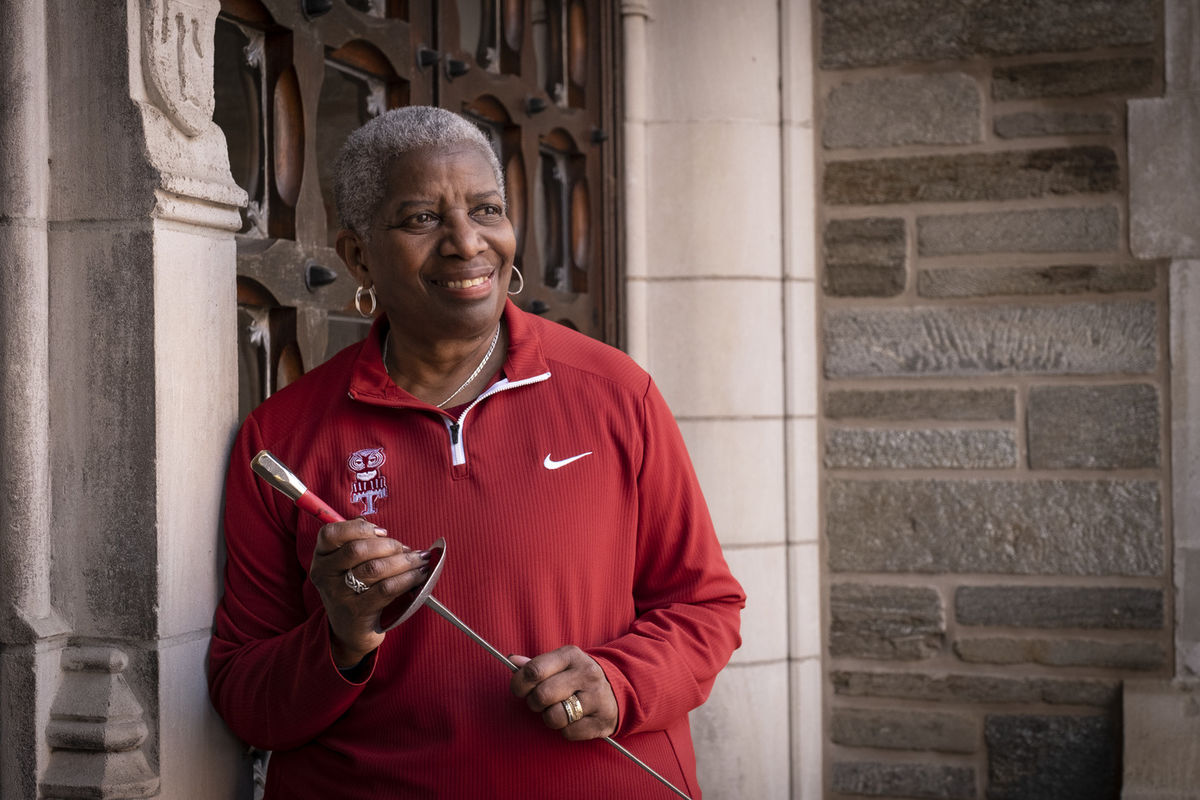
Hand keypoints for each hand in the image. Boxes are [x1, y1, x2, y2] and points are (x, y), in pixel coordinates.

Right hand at [308, 518, 430, 667]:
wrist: (350, 631)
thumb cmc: (355, 590)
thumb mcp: (347, 567)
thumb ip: (359, 543)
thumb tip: (385, 533)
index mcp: (321, 558)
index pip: (331, 533)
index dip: (359, 528)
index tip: (382, 532)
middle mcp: (325, 575)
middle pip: (357, 549)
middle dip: (389, 545)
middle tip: (406, 549)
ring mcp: (339, 595)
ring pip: (374, 568)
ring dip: (403, 561)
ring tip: (419, 560)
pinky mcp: (357, 611)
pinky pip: (386, 589)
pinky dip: (407, 579)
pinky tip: (418, 575)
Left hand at [509, 646, 617, 740]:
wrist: (616, 691)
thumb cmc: (576, 678)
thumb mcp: (559, 664)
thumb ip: (534, 665)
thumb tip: (512, 660)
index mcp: (570, 655)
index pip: (534, 670)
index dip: (519, 684)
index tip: (520, 690)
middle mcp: (586, 673)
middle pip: (542, 695)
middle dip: (534, 703)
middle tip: (541, 702)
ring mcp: (597, 697)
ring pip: (554, 716)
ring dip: (549, 718)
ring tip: (557, 711)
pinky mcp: (602, 720)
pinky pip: (569, 733)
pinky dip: (565, 730)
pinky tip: (573, 720)